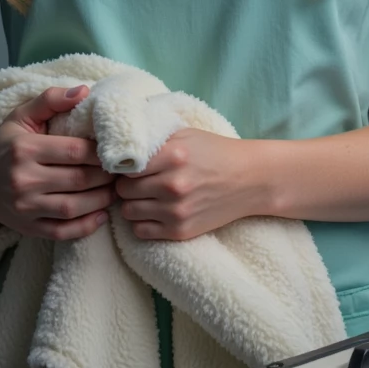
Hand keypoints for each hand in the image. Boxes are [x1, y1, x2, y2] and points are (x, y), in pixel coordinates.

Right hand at [0, 84, 117, 239]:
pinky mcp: (27, 228)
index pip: (74, 151)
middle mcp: (23, 180)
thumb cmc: (6, 144)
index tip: (114, 151)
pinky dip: (86, 227)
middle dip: (106, 176)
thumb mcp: (22, 115)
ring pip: (73, 208)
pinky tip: (101, 215)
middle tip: (121, 171)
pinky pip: (62, 232)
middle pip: (78, 180)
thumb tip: (84, 90)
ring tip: (114, 190)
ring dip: (101, 200)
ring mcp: (24, 207)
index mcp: (24, 149)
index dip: (100, 153)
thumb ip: (51, 100)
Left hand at [113, 128, 253, 240]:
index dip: (124, 165)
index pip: (124, 165)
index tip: (132, 165)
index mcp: (174, 156)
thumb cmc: (214, 153)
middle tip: (139, 181)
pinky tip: (154, 211)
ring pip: (128, 211)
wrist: (250, 180)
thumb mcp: (185, 135)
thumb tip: (118, 146)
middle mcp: (174, 185)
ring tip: (146, 196)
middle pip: (123, 190)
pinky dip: (142, 222)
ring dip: (133, 203)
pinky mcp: (180, 231)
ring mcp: (177, 211)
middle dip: (127, 185)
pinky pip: (140, 231)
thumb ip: (154, 140)